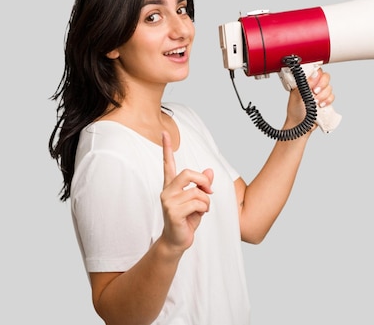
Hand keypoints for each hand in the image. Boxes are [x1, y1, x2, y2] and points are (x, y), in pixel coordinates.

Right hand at [160, 131, 213, 252]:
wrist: (177, 241)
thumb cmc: (187, 220)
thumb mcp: (198, 200)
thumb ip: (203, 185)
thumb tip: (210, 171)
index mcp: (171, 186)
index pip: (168, 164)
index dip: (167, 148)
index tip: (164, 133)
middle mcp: (167, 191)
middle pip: (188, 173)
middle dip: (203, 181)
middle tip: (209, 192)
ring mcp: (168, 202)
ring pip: (197, 192)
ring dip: (206, 202)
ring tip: (202, 210)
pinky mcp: (173, 212)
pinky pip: (197, 203)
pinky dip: (204, 209)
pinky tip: (198, 215)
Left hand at [285, 67, 334, 126]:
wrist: (300, 125)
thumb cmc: (295, 110)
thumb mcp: (296, 95)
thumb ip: (304, 84)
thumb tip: (313, 75)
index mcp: (305, 81)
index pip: (315, 71)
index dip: (317, 75)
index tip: (313, 83)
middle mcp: (313, 85)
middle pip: (325, 77)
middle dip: (322, 85)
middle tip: (315, 92)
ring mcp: (320, 93)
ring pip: (329, 87)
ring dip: (323, 95)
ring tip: (315, 102)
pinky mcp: (325, 101)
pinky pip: (332, 97)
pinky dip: (327, 101)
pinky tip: (321, 105)